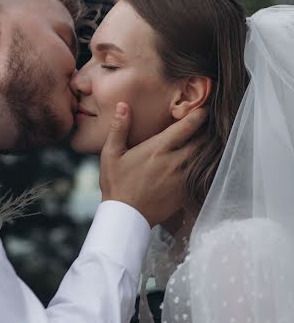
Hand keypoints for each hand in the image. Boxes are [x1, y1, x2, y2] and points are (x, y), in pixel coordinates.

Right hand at [100, 103, 207, 226]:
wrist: (126, 217)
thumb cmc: (117, 185)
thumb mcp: (111, 154)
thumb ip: (118, 128)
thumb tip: (123, 105)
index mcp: (158, 149)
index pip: (187, 126)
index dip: (199, 115)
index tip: (203, 109)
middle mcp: (175, 162)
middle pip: (202, 140)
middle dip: (207, 131)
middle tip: (209, 124)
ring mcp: (183, 178)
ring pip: (205, 158)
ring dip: (208, 148)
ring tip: (211, 141)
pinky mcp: (186, 192)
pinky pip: (202, 175)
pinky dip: (206, 167)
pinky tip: (203, 163)